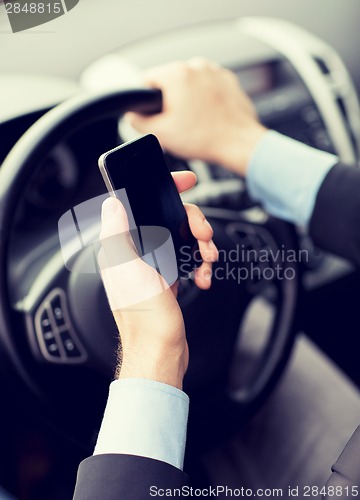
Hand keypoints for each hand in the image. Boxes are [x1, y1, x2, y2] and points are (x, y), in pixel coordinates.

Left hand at [98, 171, 217, 388]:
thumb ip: (117, 233)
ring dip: (201, 244)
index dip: (165, 188)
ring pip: (183, 238)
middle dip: (193, 222)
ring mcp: (154, 264)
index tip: (185, 182)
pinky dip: (200, 265)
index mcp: (123, 246)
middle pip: (170, 219)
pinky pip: (188, 259)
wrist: (160, 350)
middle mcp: (137, 252)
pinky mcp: (168, 277)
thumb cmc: (143, 315)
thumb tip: (112, 202)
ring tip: (208, 259)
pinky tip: (202, 277)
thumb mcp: (128, 269)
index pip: (140, 203)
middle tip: (204, 234)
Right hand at [126, 58, 266, 176]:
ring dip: (188, 100)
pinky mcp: (228, 81)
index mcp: (177, 74)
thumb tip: (132, 114)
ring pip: (190, 85)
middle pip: (170, 82)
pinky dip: (205, 101)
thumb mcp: (161, 134)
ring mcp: (215, 72)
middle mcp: (197, 66)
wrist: (239, 144)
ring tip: (195, 122)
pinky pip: (208, 88)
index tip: (154, 115)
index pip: (147, 79)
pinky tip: (208, 118)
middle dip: (170, 101)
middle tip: (178, 124)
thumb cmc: (205, 139)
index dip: (146, 100)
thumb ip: (138, 121)